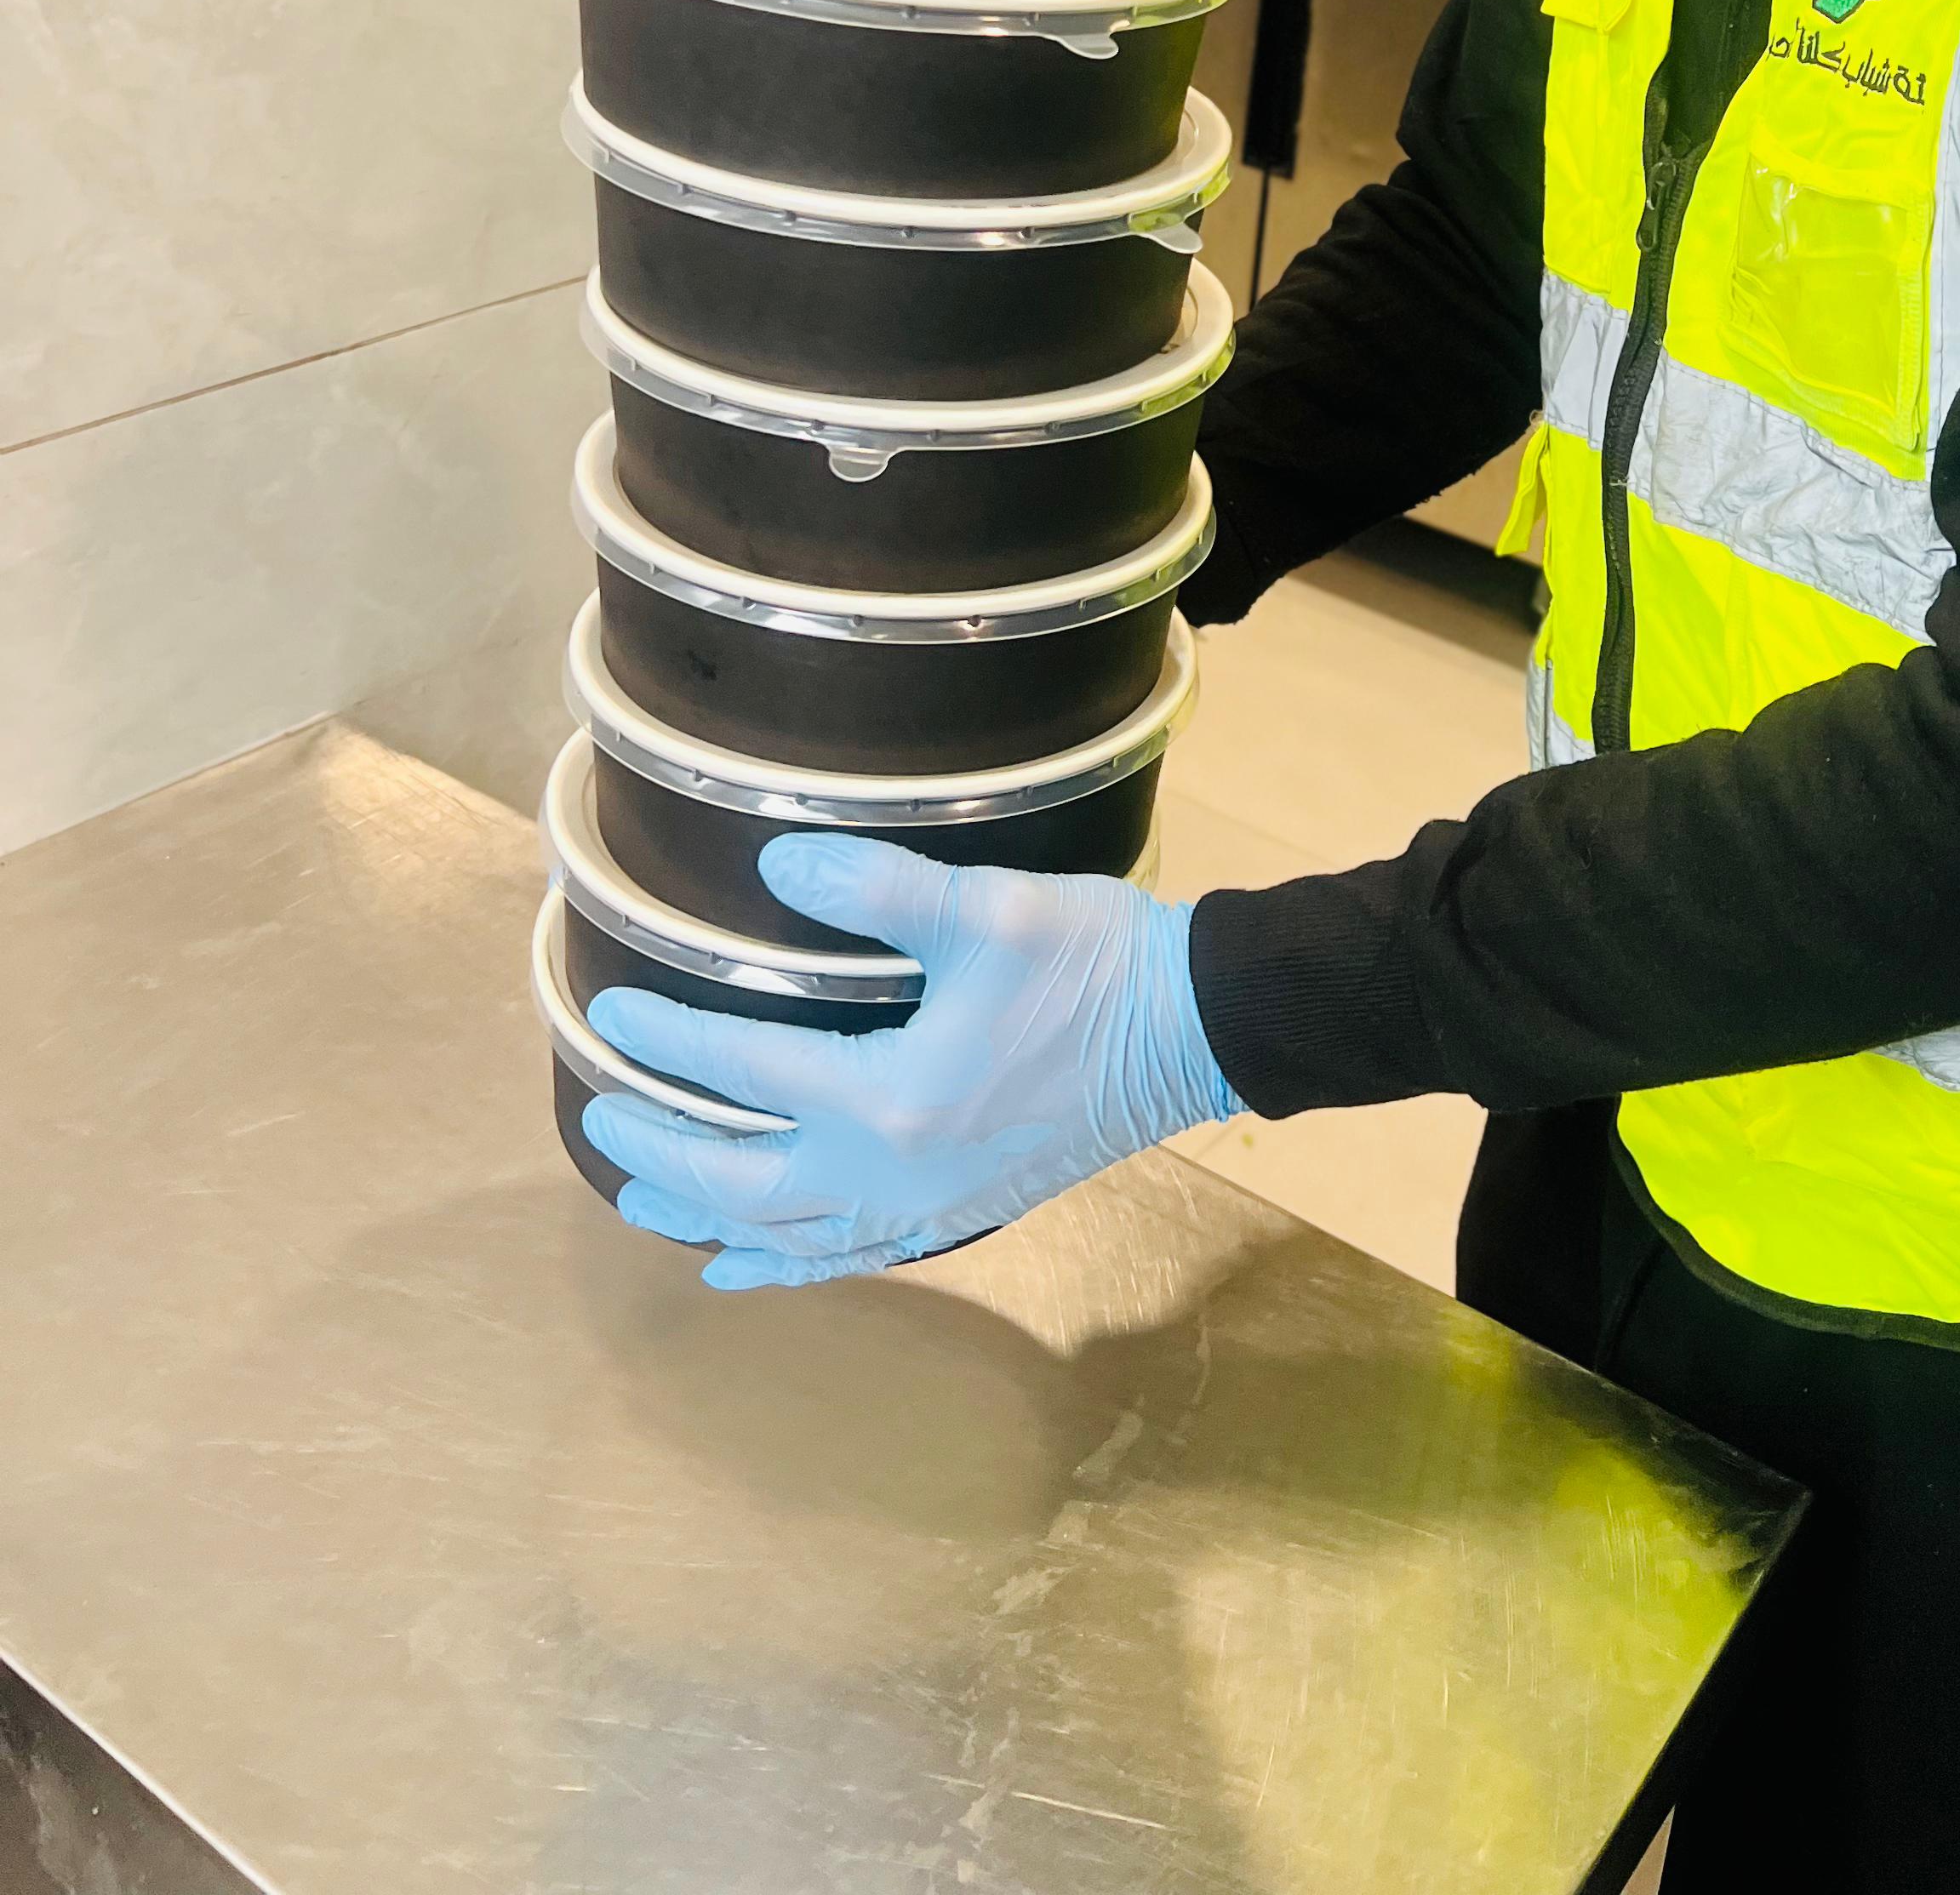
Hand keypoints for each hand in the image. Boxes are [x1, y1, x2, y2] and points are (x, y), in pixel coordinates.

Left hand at [581, 841, 1242, 1290]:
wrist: (1194, 1029)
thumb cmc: (1092, 962)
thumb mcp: (983, 908)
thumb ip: (875, 885)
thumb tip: (779, 859)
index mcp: (891, 1100)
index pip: (748, 1071)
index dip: (672, 1043)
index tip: (614, 1019)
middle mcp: (895, 1174)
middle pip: (746, 1178)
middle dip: (665, 1154)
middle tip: (602, 1126)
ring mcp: (928, 1204)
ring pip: (788, 1232)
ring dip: (710, 1217)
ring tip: (646, 1207)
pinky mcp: (960, 1211)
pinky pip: (848, 1255)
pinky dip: (786, 1263)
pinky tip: (751, 1263)